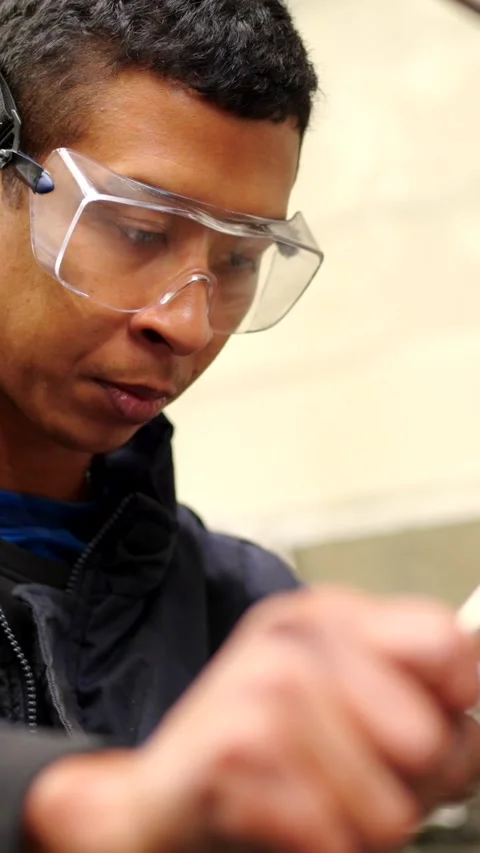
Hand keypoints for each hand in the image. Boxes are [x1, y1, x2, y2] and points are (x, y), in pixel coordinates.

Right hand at [27, 588, 479, 852]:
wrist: (162, 799)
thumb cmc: (264, 758)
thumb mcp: (348, 709)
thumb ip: (421, 698)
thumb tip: (473, 703)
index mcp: (330, 616)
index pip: (446, 642)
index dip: (457, 704)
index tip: (434, 729)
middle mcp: (297, 636)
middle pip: (429, 741)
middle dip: (405, 789)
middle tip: (351, 779)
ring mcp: (264, 682)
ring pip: (386, 807)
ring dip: (353, 830)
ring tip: (306, 802)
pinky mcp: (236, 743)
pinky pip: (329, 836)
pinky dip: (313, 849)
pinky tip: (274, 819)